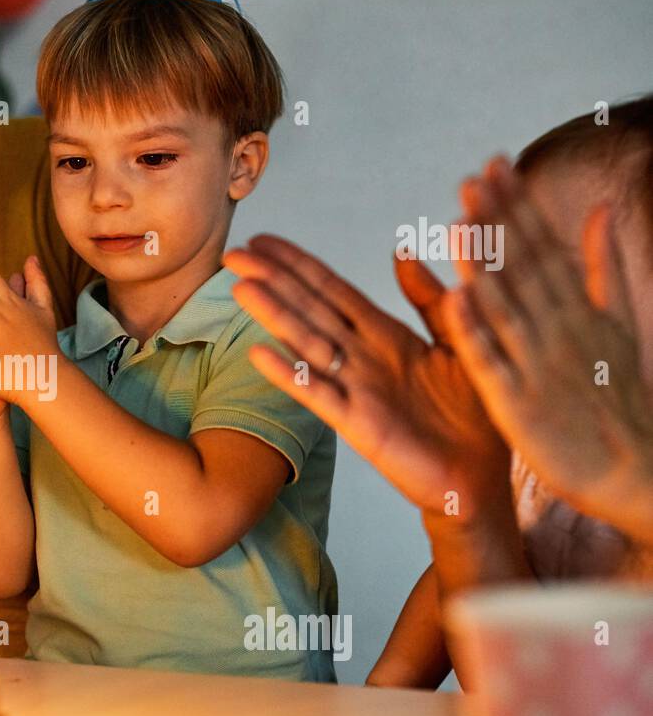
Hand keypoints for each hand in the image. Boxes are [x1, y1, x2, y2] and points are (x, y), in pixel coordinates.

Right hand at [225, 234, 510, 516]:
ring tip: (240, 288)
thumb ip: (429, 300)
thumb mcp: (461, 340)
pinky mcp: (358, 424)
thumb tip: (401, 252)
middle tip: (233, 253)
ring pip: (307, 343)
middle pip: (309, 309)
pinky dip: (289, 374)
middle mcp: (362, 357)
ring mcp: (356, 389)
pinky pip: (319, 394)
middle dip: (272, 279)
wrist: (482, 475)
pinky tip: (259, 354)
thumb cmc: (475, 414)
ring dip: (273, 315)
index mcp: (385, 334)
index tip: (262, 240)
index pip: (332, 289)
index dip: (297, 264)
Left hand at [444, 157, 652, 541]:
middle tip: (471, 177)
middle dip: (497, 222)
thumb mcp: (614, 324)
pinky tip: (455, 298)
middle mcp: (558, 331)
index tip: (493, 164)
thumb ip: (603, 267)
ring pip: (506, 308)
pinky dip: (475, 332)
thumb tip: (600, 209)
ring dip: (483, 266)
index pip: (540, 249)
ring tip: (459, 224)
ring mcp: (539, 366)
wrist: (634, 473)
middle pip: (523, 269)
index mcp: (575, 311)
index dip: (516, 206)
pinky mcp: (520, 404)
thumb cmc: (615, 399)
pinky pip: (491, 364)